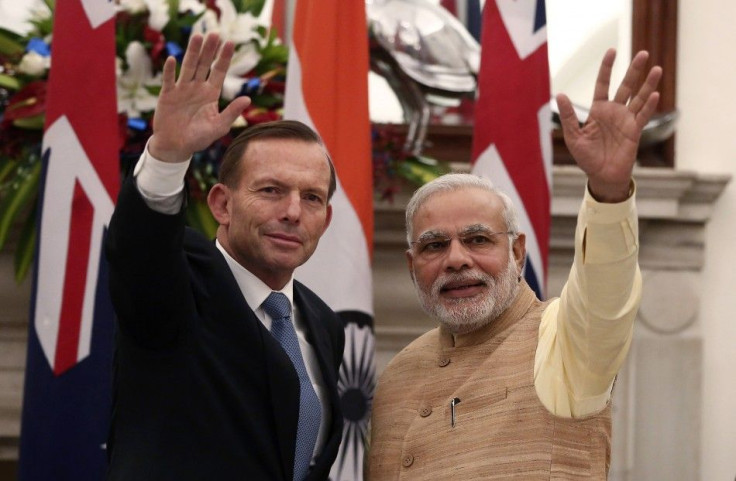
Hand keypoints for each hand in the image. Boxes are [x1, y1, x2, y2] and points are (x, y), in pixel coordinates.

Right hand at [149, 33, 251, 161]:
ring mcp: (182, 89)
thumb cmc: (199, 138)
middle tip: (214, 33)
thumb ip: (232, 112)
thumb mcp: (218, 127)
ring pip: (188, 67)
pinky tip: (172, 59)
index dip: (224, 57)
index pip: (219, 71)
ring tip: (197, 36)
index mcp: (211, 94)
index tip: (230, 42)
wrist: (176, 146)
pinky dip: (170, 71)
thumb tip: (248, 99)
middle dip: (209, 49)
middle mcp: (197, 88)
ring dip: (192, 52)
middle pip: (204, 64)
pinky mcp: (167, 95)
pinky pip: (169, 80)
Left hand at [557, 49, 661, 201]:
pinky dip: (649, 105)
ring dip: (648, 84)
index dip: (607, 68)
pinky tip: (654, 94)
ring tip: (657, 69)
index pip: (603, 84)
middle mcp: (614, 112)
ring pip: (639, 98)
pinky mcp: (634, 131)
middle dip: (634, 70)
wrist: (601, 176)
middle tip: (643, 53)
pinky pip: (643, 116)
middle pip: (626, 86)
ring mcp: (626, 120)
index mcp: (598, 110)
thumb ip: (568, 116)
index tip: (611, 51)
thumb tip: (560, 95)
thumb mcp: (573, 136)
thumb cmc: (586, 157)